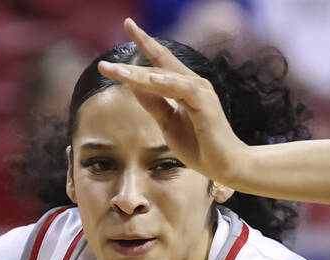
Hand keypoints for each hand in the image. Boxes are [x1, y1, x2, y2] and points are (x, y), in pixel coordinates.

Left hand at [97, 18, 250, 185]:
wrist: (224, 165)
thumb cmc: (199, 145)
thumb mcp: (167, 123)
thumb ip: (153, 103)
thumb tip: (133, 85)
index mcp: (183, 86)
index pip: (159, 60)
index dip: (143, 43)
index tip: (127, 24)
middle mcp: (192, 83)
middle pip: (160, 62)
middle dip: (134, 54)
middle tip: (105, 60)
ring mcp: (200, 91)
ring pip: (165, 75)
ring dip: (139, 73)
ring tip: (117, 71)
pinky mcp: (205, 104)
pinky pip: (183, 89)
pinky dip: (168, 82)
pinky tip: (152, 78)